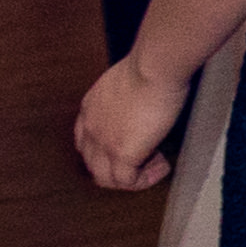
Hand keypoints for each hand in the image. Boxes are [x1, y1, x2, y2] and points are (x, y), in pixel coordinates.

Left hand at [75, 52, 188, 192]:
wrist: (154, 67)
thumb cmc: (148, 65)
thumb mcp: (125, 79)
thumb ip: (126, 95)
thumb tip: (142, 100)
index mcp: (90, 108)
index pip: (84, 141)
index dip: (104, 151)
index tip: (128, 146)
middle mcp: (91, 128)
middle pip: (93, 164)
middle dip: (118, 167)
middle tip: (144, 159)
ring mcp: (104, 143)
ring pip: (106, 178)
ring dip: (131, 178)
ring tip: (154, 166)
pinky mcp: (123, 154)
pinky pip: (128, 181)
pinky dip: (145, 180)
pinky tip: (161, 168)